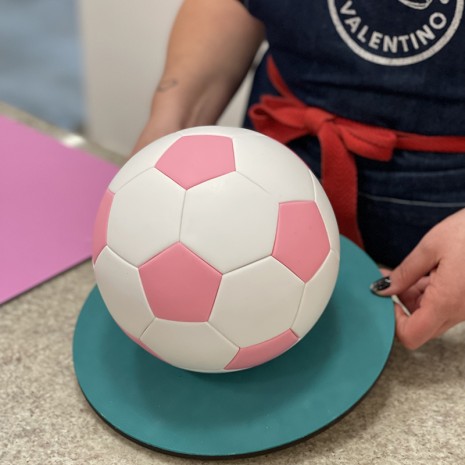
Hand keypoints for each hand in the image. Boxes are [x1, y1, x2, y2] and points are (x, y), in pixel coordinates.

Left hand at [370, 209, 464, 348]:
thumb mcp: (431, 247)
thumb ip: (404, 272)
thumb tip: (383, 288)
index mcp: (446, 302)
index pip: (410, 336)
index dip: (392, 321)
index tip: (385, 298)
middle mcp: (460, 311)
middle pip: (420, 326)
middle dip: (403, 304)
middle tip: (394, 278)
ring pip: (433, 315)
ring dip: (418, 296)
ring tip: (416, 267)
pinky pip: (447, 305)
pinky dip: (433, 291)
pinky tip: (432, 268)